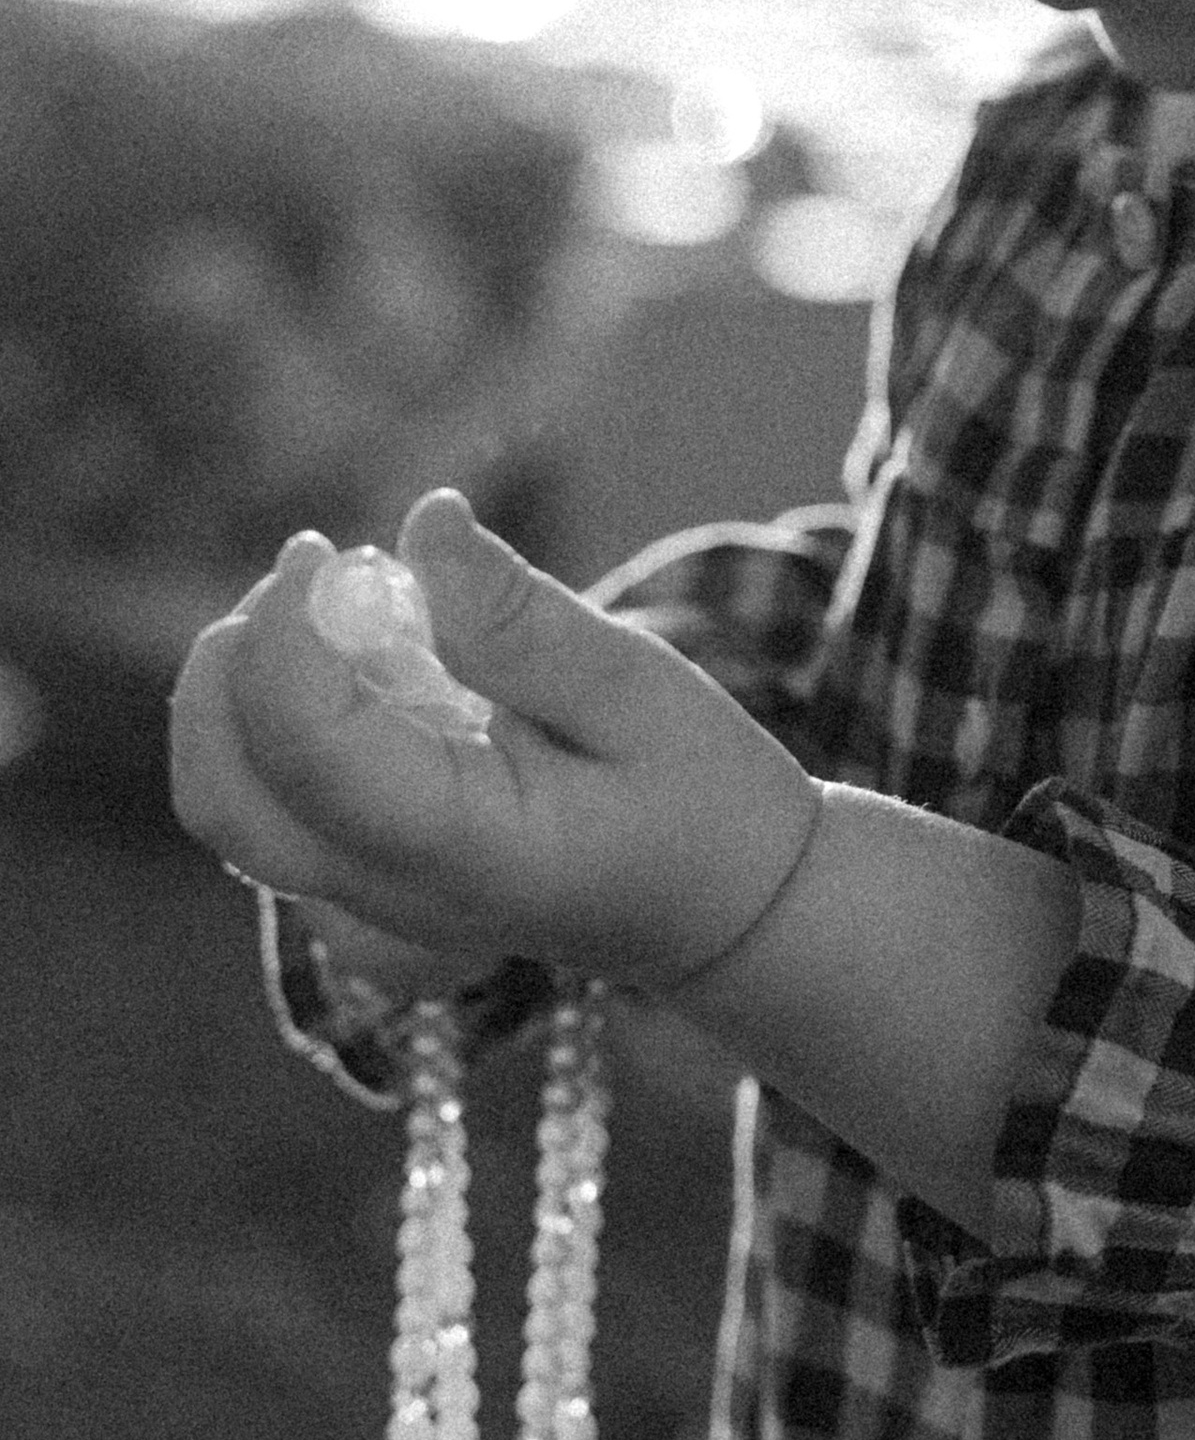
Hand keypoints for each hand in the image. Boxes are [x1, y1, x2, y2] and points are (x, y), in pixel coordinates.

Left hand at [169, 489, 821, 989]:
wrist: (725, 913)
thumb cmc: (700, 795)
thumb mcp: (639, 689)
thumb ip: (520, 620)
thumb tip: (423, 521)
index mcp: (463, 853)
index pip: (306, 750)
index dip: (286, 633)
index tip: (328, 550)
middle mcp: (393, 902)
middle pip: (223, 797)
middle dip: (233, 666)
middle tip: (313, 578)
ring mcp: (370, 917)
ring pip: (231, 810)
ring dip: (252, 694)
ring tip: (356, 623)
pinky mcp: (365, 902)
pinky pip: (270, 820)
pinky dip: (279, 733)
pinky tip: (371, 685)